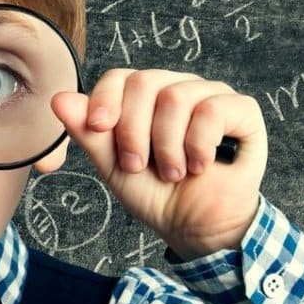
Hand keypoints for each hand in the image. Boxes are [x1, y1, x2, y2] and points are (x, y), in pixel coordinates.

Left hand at [49, 69, 267, 259]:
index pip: (122, 76)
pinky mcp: (244, 111)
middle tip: (139, 166)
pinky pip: (213, 109)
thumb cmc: (159, 196)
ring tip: (175, 173)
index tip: (100, 129)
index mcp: (149, 98)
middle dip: (135, 131)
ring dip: (169, 146)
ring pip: (178, 96)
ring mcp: (213, 96)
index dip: (106, 99)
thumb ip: (90, 134)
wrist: (197, 227)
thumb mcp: (114, 167)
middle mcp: (181, 88)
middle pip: (146, 82)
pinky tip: (201, 165)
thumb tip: (59, 98)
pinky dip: (200, 144)